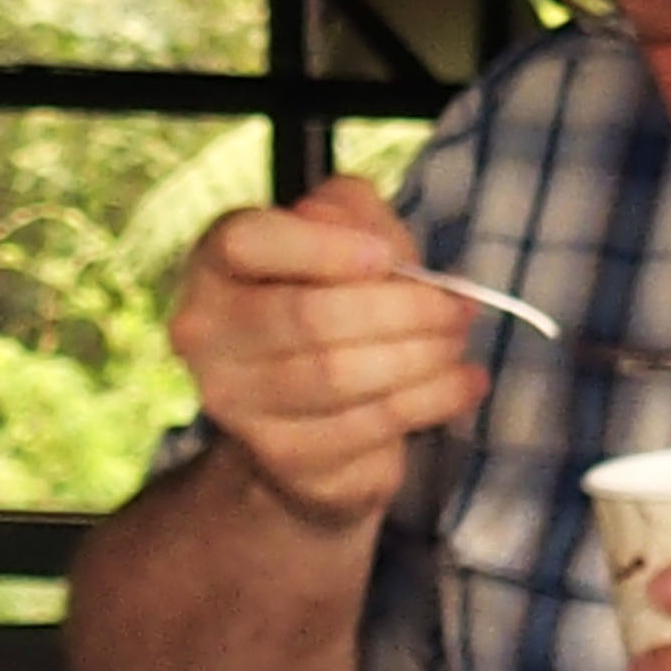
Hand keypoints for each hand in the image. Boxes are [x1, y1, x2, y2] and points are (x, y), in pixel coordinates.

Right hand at [167, 177, 485, 528]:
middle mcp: (207, 336)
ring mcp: (238, 405)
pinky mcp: (284, 458)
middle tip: (459, 305)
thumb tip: (375, 245)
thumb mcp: (341, 236)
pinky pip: (366, 426)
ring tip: (458, 341)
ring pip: (340, 375)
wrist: (301, 418)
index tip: (386, 256)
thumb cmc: (325, 305)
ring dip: (421, 356)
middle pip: (309, 316)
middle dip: (403, 308)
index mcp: (215, 266)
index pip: (249, 242)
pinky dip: (430, 400)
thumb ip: (351, 213)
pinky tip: (462, 384)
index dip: (322, 247)